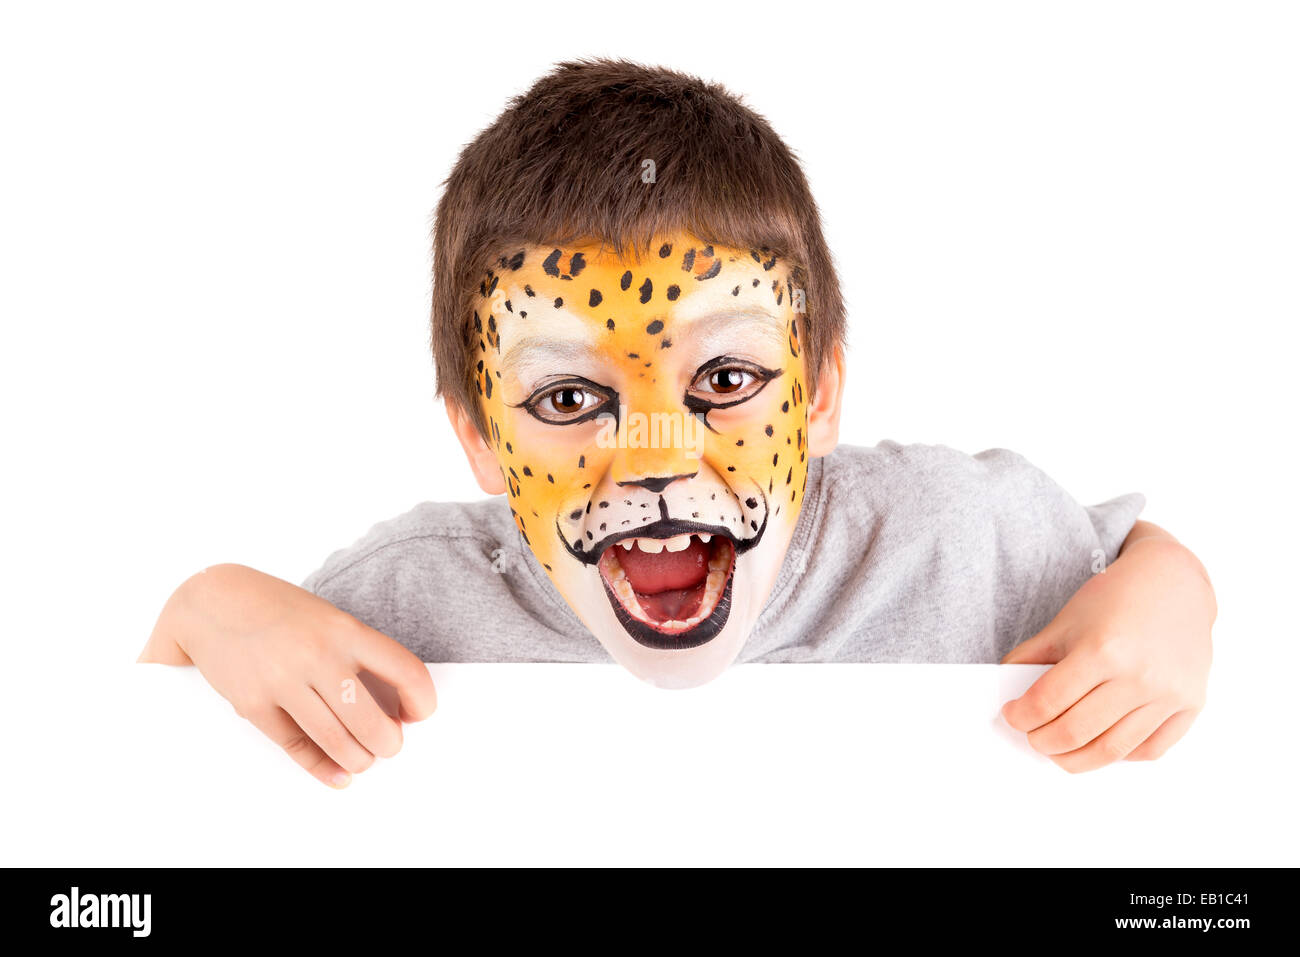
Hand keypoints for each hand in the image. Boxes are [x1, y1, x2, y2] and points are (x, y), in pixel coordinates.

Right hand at [140, 564, 436, 787]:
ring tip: (365, 760)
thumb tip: (391, 705)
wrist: (213, 600)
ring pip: (335, 738)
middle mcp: (317, 655)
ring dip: (358, 758)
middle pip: (370, 718)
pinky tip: (338, 776)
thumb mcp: (327, 618)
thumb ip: (357, 654)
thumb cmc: (280, 611)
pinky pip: (295, 745)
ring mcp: (283, 681)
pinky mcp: (253, 704)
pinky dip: (321, 766)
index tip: (420, 713)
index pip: (404, 669)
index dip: (422, 700)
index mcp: (344, 629)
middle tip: (390, 745)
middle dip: (388, 742)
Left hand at [999, 524, 1213, 772]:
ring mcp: (1168, 694)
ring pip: (1113, 750)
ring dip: (1077, 759)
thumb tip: (1006, 691)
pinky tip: (1100, 744)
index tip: (1012, 716)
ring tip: (1059, 751)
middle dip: (1043, 742)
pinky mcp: (1191, 704)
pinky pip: (1150, 749)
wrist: (1174, 582)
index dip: (1021, 715)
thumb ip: (1031, 656)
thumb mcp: (1065, 620)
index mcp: (1103, 650)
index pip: (1047, 702)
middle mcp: (1139, 676)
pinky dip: (1120, 756)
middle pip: (1076, 731)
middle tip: (1032, 737)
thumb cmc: (1116, 597)